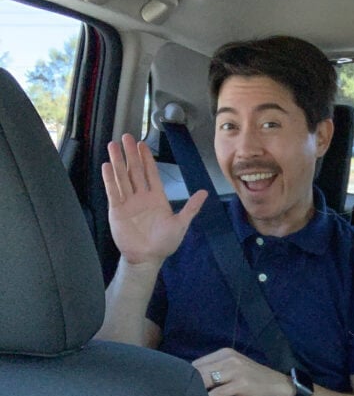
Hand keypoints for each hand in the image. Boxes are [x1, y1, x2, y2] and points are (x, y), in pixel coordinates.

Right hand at [102, 133, 206, 265]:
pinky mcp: (117, 210)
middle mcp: (141, 197)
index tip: (142, 144)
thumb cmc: (164, 243)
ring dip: (118, 162)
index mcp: (156, 197)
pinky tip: (107, 166)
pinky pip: (113, 192)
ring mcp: (128, 202)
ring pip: (122, 177)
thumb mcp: (181, 224)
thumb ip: (191, 208)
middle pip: (135, 171)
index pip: (151, 173)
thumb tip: (204, 192)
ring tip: (113, 145)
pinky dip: (110, 179)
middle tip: (126, 137)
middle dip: (131, 154)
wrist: (147, 258)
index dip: (147, 158)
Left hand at [193, 348, 296, 395]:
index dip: (185, 376)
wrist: (279, 387)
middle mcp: (228, 358)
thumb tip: (194, 381)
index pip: (197, 363)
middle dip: (186, 384)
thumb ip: (217, 371)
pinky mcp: (240, 385)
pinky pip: (217, 393)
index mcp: (225, 353)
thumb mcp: (235, 369)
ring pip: (205, 380)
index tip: (178, 388)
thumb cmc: (255, 380)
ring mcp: (235, 371)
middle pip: (198, 371)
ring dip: (195, 392)